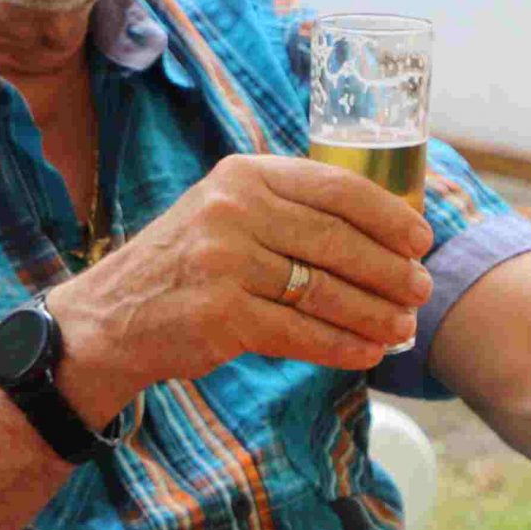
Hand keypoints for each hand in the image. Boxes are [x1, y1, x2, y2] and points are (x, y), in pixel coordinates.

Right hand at [45, 154, 434, 416]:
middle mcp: (233, 211)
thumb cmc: (183, 266)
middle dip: (389, 271)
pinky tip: (367, 353)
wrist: (110, 318)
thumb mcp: (224, 213)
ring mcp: (224, 264)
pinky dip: (342, 347)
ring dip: (373, 315)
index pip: (335, 188)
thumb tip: (382, 231)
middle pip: (337, 243)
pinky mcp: (220, 316)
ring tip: (402, 328)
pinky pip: (300, 334)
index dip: (388, 216)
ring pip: (324, 293)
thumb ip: (286, 210)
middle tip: (420, 291)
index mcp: (243, 175)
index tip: (420, 239)